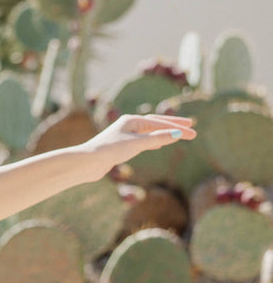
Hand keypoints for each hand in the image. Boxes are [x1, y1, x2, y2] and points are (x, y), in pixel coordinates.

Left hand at [77, 113, 196, 180]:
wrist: (88, 162)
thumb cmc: (110, 150)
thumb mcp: (137, 144)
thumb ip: (157, 138)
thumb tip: (178, 134)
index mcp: (131, 120)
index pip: (160, 123)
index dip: (178, 128)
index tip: (194, 132)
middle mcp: (128, 125)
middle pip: (156, 123)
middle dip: (173, 124)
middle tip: (191, 124)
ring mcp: (124, 135)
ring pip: (149, 131)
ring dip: (165, 132)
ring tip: (179, 133)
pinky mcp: (121, 146)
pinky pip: (143, 140)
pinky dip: (154, 140)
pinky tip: (159, 144)